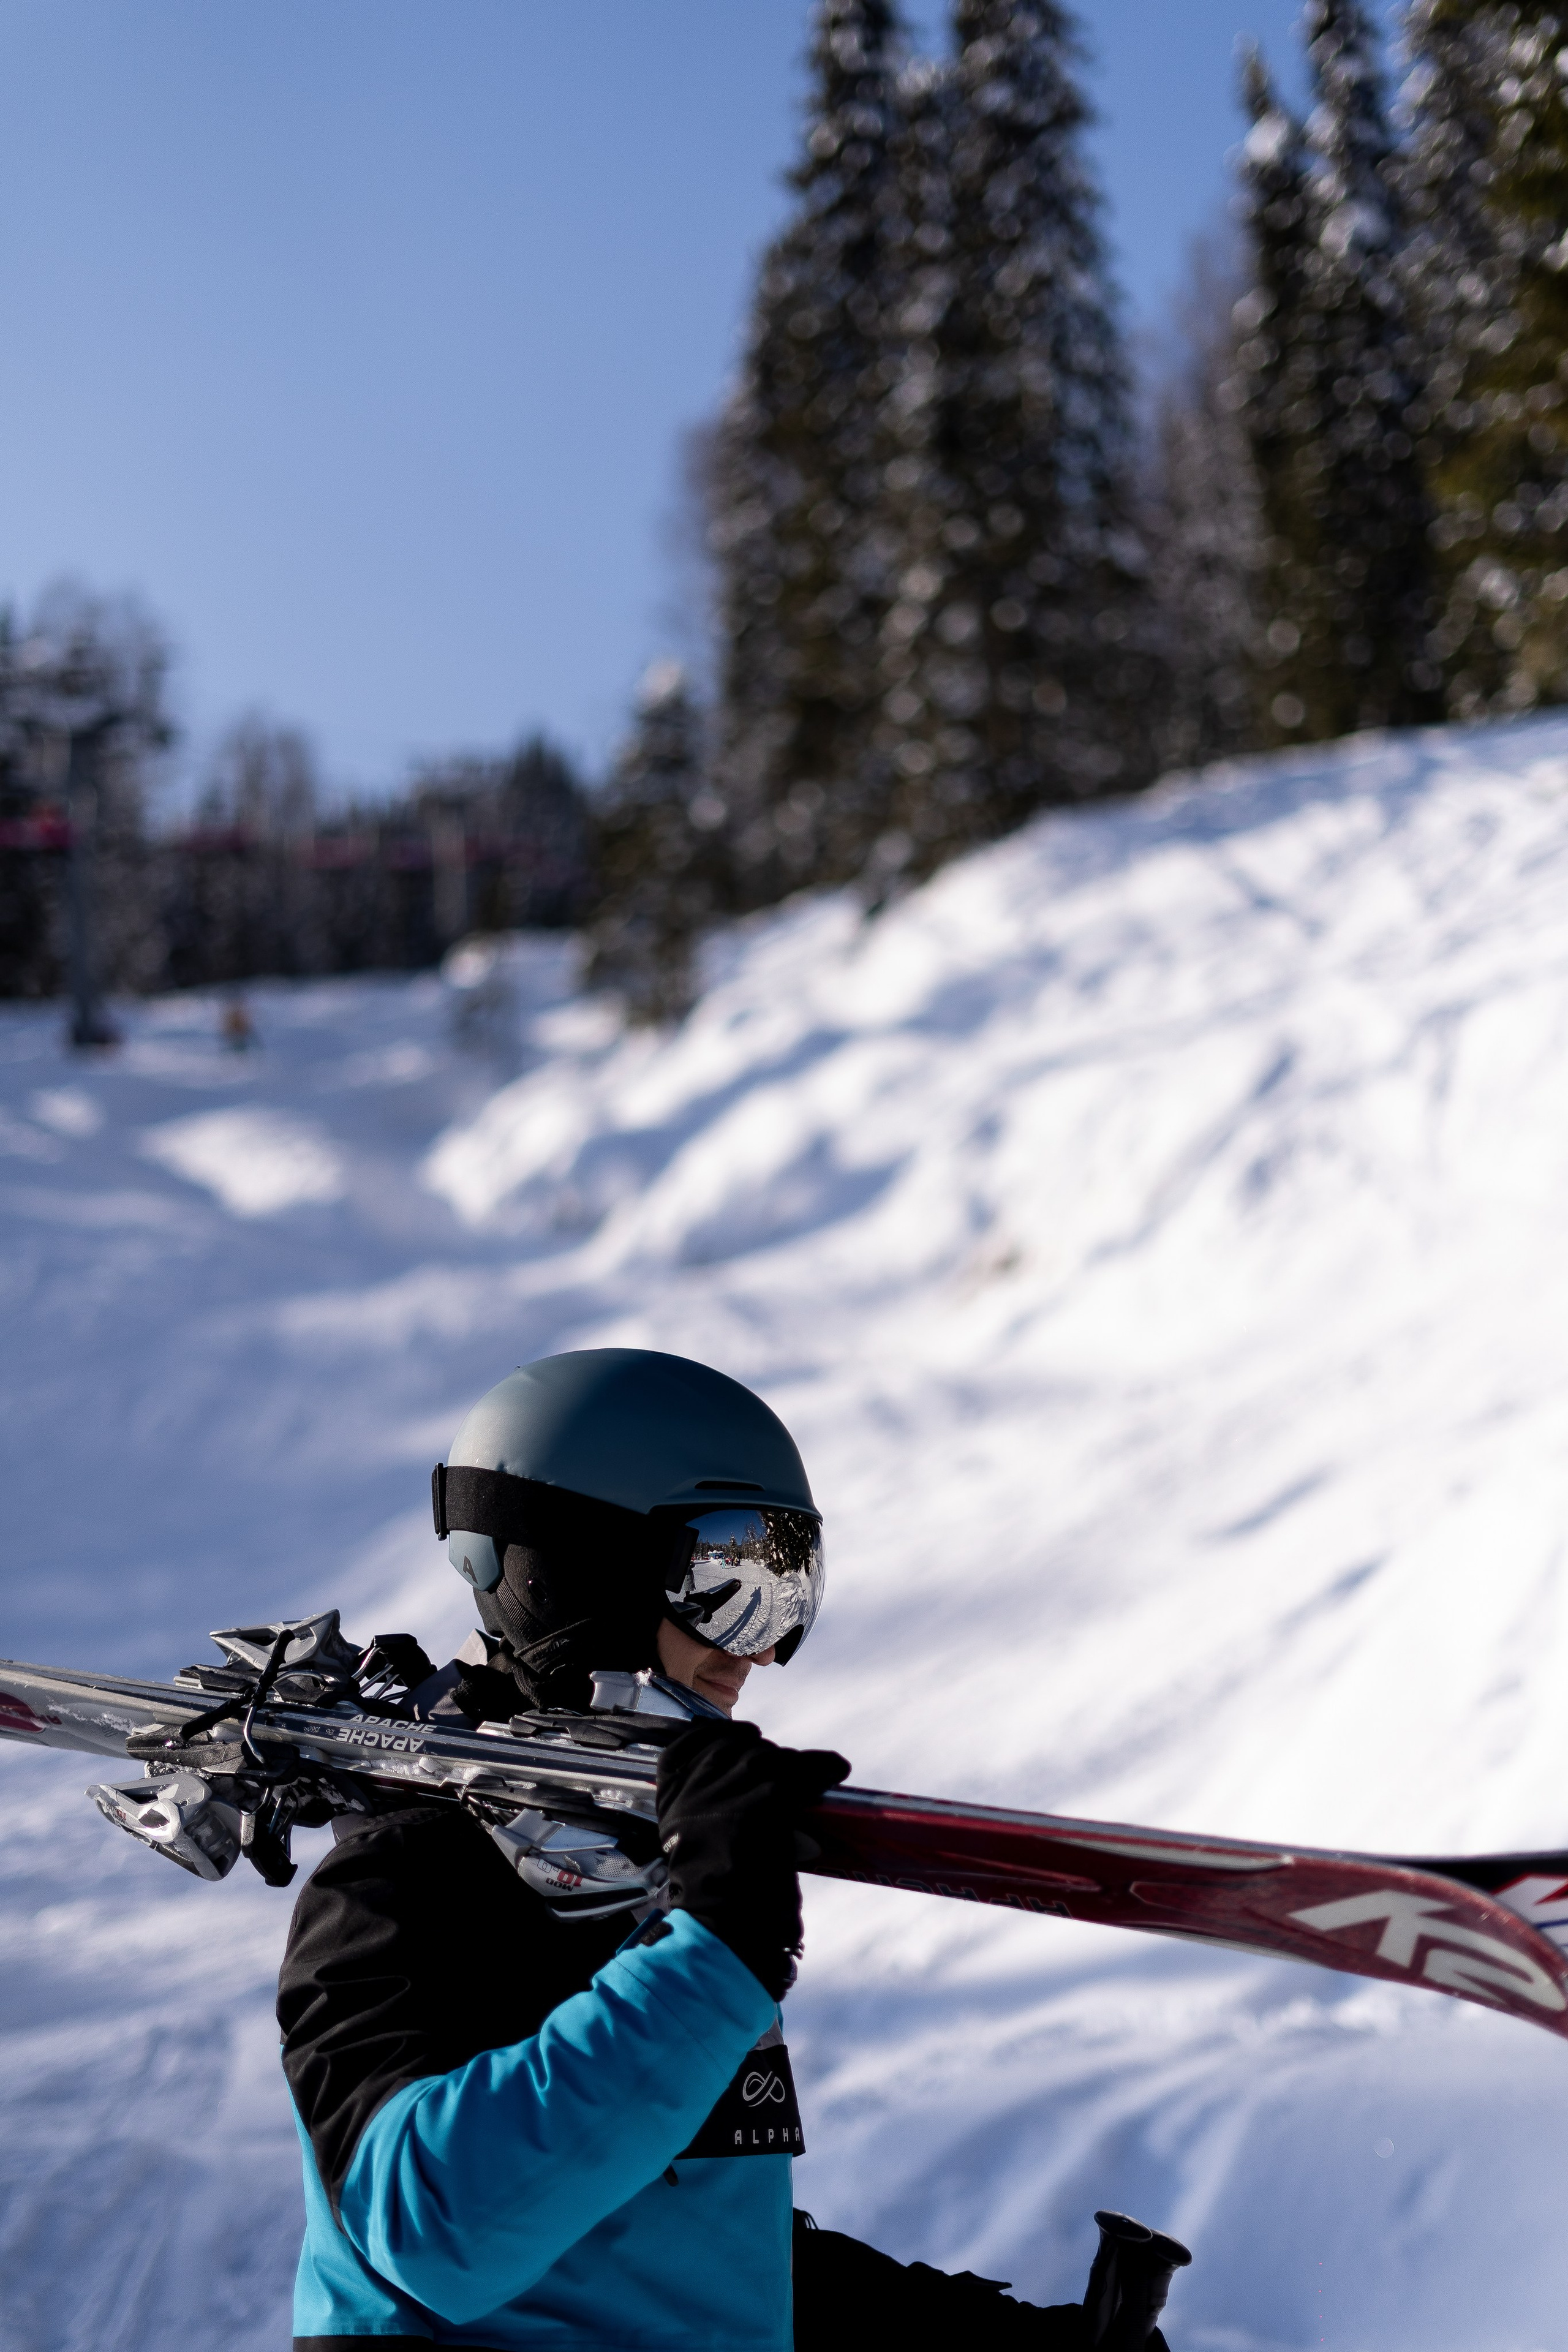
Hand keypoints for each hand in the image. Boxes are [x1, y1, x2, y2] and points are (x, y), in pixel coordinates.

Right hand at [656, 1719, 848, 1997]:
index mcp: (671, 1799)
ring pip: (767, 1758)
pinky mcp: (763, 1799)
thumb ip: (709, 1813)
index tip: (742, 1737)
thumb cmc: (714, 1902)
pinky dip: (822, 1767)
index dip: (717, 1737)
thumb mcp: (694, 1844)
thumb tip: (751, 1790)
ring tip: (816, 1770)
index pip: (690, 1745)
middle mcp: (693, 1787)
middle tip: (787, 1768)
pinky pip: (799, 1771)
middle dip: (763, 1753)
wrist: (723, 1931)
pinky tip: (836, 1768)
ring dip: (794, 1763)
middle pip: (735, 1747)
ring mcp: (727, 1790)